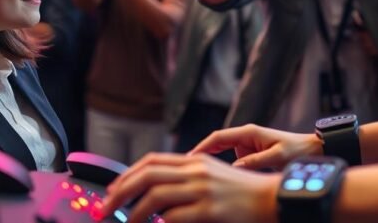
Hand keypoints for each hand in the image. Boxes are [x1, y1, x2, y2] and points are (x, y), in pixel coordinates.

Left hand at [100, 153, 279, 222]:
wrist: (272, 199)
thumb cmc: (242, 191)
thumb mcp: (213, 174)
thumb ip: (187, 176)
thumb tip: (156, 187)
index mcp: (195, 160)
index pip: (151, 161)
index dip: (126, 176)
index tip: (111, 192)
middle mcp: (196, 171)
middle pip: (146, 176)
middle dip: (119, 194)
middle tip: (105, 210)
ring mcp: (203, 190)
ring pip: (154, 197)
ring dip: (133, 214)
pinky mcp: (210, 210)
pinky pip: (173, 217)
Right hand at [190, 124, 321, 170]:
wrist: (313, 150)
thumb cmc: (297, 150)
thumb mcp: (277, 156)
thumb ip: (255, 161)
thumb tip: (234, 168)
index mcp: (249, 132)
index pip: (218, 137)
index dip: (202, 147)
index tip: (188, 159)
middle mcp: (246, 136)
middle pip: (216, 144)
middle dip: (201, 156)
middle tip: (186, 171)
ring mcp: (247, 145)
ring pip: (222, 153)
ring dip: (212, 163)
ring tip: (198, 178)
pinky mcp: (250, 154)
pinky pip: (231, 160)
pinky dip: (223, 169)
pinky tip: (217, 181)